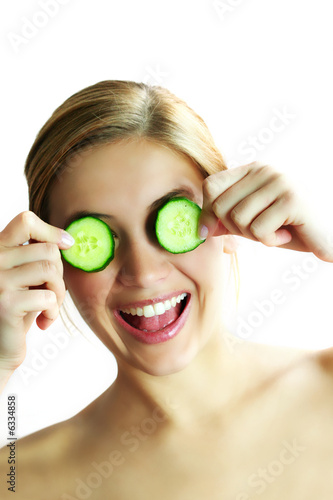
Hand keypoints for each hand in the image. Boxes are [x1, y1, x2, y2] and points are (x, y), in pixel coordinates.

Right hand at [0, 211, 73, 371]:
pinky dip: (52, 312)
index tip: (66, 245)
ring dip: (59, 293)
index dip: (51, 230)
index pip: (25, 221)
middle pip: (48, 250)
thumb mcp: (24, 278)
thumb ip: (35, 257)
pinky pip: (47, 297)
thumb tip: (66, 240)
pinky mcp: (5, 304)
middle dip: (60, 273)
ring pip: (50, 270)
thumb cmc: (15, 312)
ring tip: (50, 307)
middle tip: (53, 293)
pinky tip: (43, 321)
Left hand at [198, 162, 332, 262]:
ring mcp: (279, 181)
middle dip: (235, 229)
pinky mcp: (291, 198)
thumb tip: (200, 229)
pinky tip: (287, 233)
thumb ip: (226, 221)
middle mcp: (264, 170)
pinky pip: (259, 230)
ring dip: (255, 236)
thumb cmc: (287, 228)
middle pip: (221, 205)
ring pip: (238, 219)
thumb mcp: (252, 222)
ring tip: (276, 231)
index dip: (207, 212)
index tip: (212, 231)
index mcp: (252, 170)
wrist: (327, 235)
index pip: (211, 185)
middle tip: (259, 231)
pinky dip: (271, 241)